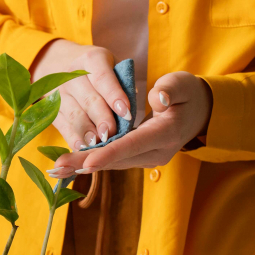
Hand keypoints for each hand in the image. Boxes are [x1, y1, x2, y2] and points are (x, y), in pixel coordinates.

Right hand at [31, 40, 131, 149]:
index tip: (127, 113)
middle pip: (88, 99)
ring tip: (96, 144)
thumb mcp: (112, 67)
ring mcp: (58, 92)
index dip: (114, 95)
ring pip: (74, 114)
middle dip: (101, 117)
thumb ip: (123, 85)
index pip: (103, 78)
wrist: (60, 65)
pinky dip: (72, 138)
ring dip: (86, 130)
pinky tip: (81, 148)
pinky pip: (62, 125)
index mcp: (91, 59)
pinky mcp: (51, 109)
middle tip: (111, 133)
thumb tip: (129, 110)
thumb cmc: (98, 71)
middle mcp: (71, 75)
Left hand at [49, 71, 212, 175]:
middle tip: (57, 168)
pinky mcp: (137, 157)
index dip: (109, 153)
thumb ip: (170, 89)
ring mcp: (147, 158)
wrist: (198, 113)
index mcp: (166, 133)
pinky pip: (111, 161)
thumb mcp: (183, 84)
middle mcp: (156, 152)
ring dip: (82, 166)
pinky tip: (67, 166)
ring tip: (55, 170)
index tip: (87, 162)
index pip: (133, 144)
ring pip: (111, 163)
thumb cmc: (188, 94)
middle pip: (116, 159)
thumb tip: (156, 97)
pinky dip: (90, 163)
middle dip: (85, 164)